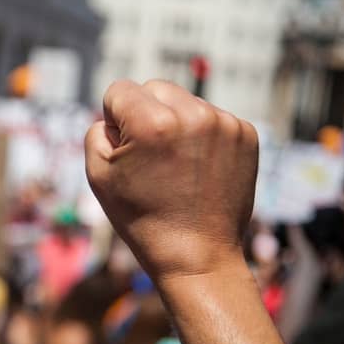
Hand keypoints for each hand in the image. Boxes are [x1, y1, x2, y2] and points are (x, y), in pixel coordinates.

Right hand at [85, 80, 257, 281]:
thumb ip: (96, 131)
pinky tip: (197, 168)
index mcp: (152, 123)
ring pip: (185, 102)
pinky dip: (201, 136)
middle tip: (149, 158)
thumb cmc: (142, 218)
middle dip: (145, 114)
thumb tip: (115, 115)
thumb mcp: (97, 176)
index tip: (125, 151)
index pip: (119, 90)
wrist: (197, 256)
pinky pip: (211, 117)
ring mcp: (225, 123)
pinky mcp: (247, 134)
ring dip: (175, 124)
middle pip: (154, 88)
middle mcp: (193, 115)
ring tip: (176, 166)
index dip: (113, 119)